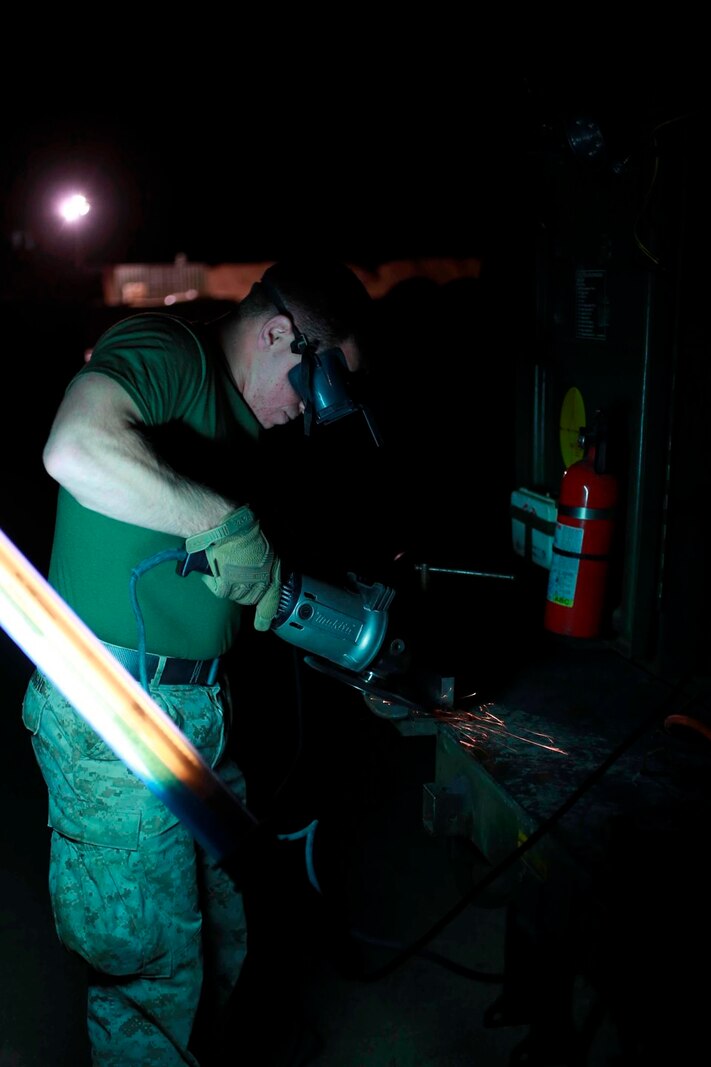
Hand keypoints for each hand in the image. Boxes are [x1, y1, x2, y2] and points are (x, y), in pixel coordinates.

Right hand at [185, 506, 281, 630]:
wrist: (228, 526)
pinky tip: (213, 566)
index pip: (273, 598)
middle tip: (234, 570)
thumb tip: (262, 569)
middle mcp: (262, 581)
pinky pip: (219, 590)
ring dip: (228, 584)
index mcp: (274, 569)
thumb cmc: (245, 529)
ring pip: (234, 595)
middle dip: (242, 588)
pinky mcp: (227, 587)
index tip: (262, 625)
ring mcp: (245, 586)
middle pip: (250, 598)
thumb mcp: (264, 543)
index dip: (267, 613)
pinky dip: (213, 580)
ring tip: (223, 563)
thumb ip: (266, 561)